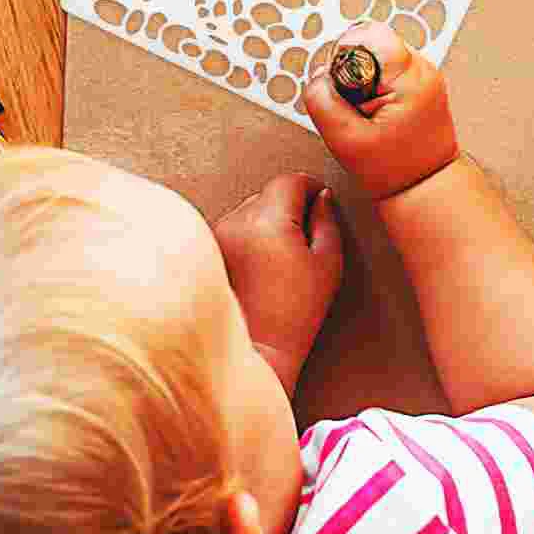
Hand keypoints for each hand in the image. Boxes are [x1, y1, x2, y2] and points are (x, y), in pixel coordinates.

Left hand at [213, 173, 342, 384]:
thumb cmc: (293, 315)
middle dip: (287, 207)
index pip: (290, 180)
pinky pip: (232, 231)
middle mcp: (236, 222)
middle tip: (302, 239)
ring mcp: (217, 236)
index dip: (310, 188)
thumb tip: (321, 199)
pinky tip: (258, 269)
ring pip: (248, 211)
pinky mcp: (206, 252)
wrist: (256, 353)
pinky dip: (246, 240)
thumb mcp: (328, 264)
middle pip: (267, 194)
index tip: (319, 201)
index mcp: (269, 221)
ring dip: (265, 223)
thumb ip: (328, 221)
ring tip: (278, 261)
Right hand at [305, 21, 459, 199]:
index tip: (344, 87)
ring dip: (362, 78)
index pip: (368, 36)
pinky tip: (376, 110)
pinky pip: (387, 69)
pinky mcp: (419, 82)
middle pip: (371, 42)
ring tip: (367, 110)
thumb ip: (322, 101)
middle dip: (351, 70)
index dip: (344, 57)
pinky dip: (375, 85)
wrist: (425, 186)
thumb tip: (317, 75)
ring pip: (377, 55)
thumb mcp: (345, 140)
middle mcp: (422, 69)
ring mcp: (423, 74)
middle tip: (356, 104)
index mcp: (410, 78)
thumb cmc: (395, 170)